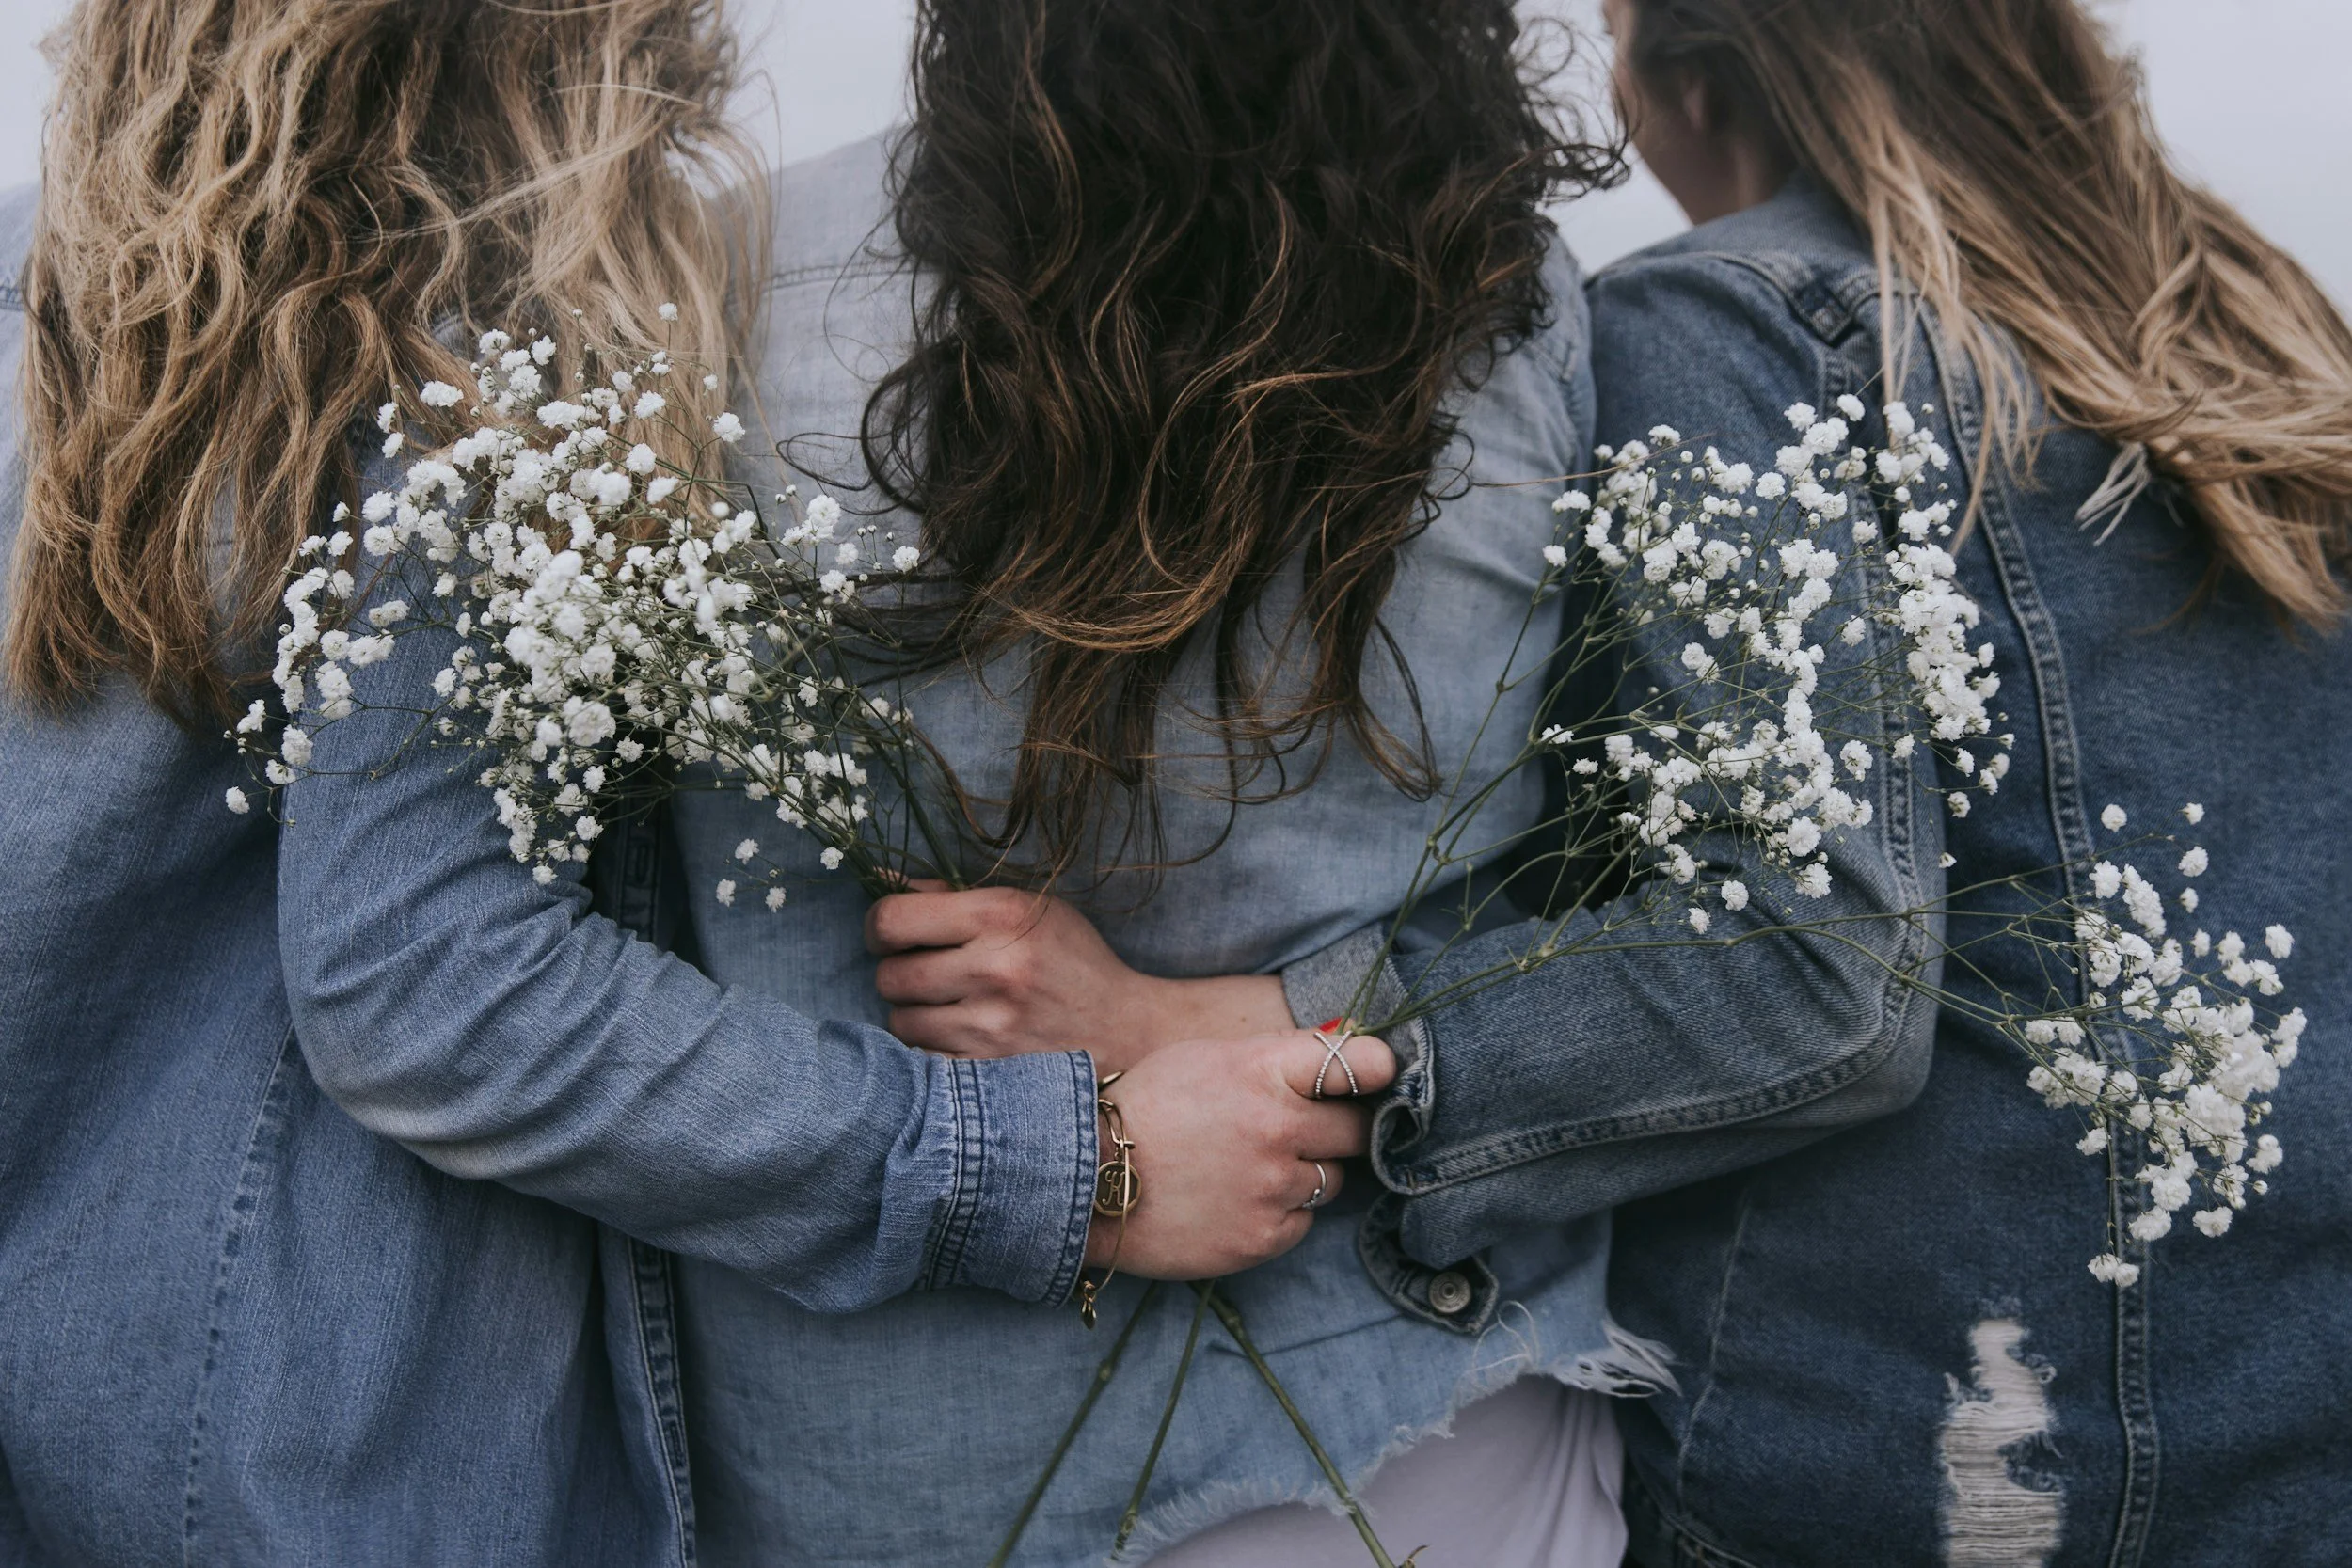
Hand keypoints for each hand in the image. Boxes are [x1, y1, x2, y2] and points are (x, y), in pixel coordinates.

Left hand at [867, 884, 1292, 1073]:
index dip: (880, 928)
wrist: (1128, 1032)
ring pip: (900, 1020)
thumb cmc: (1073, 963)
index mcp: (1000, 916)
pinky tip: (962, 1039)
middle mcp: (993, 968)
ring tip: (951, 1008)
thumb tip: (880, 880)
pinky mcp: (989, 1072)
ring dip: (915, 1015)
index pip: (891, 920)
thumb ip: (954, 896)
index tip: (892, 936)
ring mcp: (990, 1027)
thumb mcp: (1029, 910)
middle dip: (900, 973)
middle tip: (927, 974)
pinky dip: (932, 1050)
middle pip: (889, 975)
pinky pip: (922, 1059)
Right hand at [1085, 1029, 1396, 1278]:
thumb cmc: (1145, 1107)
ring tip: (1252, 1168)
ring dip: (1304, 1173)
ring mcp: (1272, 1187)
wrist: (1086, 1179)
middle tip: (1306, 1130)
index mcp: (1263, 1071)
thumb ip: (1274, 1055)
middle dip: (1339, 1128)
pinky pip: (1302, 1222)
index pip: (1359, 1062)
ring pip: (1331, 1179)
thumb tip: (1338, 1046)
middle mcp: (1277, 1127)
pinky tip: (1237, 1200)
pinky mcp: (1262, 1238)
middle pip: (1357, 1129)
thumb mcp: (1205, 1057)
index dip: (1378, 1069)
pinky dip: (1281, 1213)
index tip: (1379, 1076)